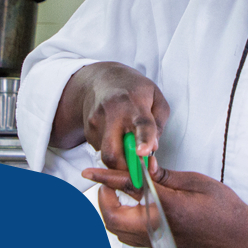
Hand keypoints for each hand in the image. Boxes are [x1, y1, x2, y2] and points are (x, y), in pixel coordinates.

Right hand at [50, 61, 169, 170]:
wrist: (101, 79)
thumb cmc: (134, 89)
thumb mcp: (156, 98)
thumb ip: (159, 123)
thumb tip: (153, 148)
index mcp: (136, 104)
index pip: (141, 124)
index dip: (143, 140)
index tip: (143, 153)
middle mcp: (113, 114)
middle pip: (113, 152)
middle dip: (126, 168)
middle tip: (138, 166)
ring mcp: (96, 122)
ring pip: (106, 156)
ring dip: (120, 159)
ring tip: (128, 144)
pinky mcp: (88, 131)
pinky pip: (101, 151)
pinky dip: (113, 150)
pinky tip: (117, 136)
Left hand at [84, 166, 247, 247]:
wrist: (238, 238)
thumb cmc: (224, 209)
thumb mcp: (195, 182)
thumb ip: (165, 175)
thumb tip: (143, 165)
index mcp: (167, 207)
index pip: (129, 189)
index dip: (107, 178)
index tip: (91, 170)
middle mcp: (158, 228)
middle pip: (112, 217)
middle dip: (104, 197)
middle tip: (107, 180)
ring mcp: (157, 240)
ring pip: (118, 229)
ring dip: (112, 209)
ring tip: (117, 190)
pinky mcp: (160, 245)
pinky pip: (129, 236)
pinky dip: (122, 220)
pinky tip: (131, 205)